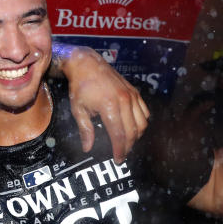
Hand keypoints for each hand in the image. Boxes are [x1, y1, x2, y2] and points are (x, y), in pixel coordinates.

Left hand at [59, 46, 149, 162]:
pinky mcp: (135, 92)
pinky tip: (133, 128)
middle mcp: (124, 101)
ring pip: (142, 123)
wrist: (87, 63)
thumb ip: (85, 130)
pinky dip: (141, 123)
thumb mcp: (78, 109)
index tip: (117, 160)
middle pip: (132, 132)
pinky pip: (145, 112)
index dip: (119, 150)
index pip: (119, 135)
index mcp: (109, 106)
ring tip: (127, 143)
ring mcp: (132, 95)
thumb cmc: (80, 86)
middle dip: (128, 147)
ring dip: (136, 136)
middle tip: (121, 155)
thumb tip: (87, 148)